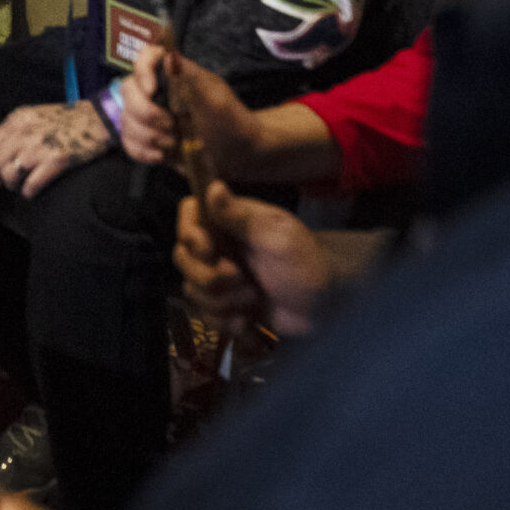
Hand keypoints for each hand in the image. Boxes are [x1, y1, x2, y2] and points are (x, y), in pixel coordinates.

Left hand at [0, 101, 110, 198]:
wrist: (96, 120)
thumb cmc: (66, 120)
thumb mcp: (35, 116)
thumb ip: (16, 131)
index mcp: (19, 119)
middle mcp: (25, 132)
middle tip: (6, 184)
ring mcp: (40, 146)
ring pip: (11, 175)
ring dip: (13, 185)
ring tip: (20, 186)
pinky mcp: (56, 160)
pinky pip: (31, 184)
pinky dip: (28, 192)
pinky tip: (32, 191)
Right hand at [119, 44, 266, 176]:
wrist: (239, 156)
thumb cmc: (233, 123)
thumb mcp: (217, 101)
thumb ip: (191, 80)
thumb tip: (169, 56)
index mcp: (176, 75)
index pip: (147, 57)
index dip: (142, 70)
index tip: (151, 91)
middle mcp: (158, 92)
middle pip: (128, 90)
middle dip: (145, 113)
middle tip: (172, 127)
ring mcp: (151, 116)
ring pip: (125, 118)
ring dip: (146, 135)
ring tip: (173, 144)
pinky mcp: (148, 140)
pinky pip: (128, 141)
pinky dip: (140, 150)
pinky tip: (161, 156)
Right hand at [175, 178, 331, 338]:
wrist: (327, 308)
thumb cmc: (308, 265)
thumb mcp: (278, 238)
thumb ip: (241, 217)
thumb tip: (213, 187)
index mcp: (231, 222)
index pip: (189, 214)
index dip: (189, 232)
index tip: (210, 249)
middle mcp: (221, 247)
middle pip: (183, 256)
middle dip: (206, 275)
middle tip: (238, 278)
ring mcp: (222, 278)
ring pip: (192, 289)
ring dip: (219, 301)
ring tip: (250, 300)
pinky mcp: (227, 305)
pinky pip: (205, 314)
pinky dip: (223, 322)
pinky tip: (246, 322)